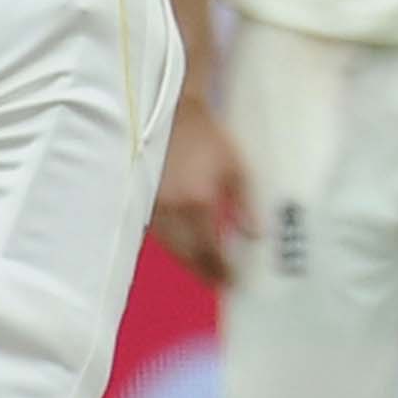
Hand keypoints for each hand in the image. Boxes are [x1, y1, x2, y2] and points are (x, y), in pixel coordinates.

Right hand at [149, 96, 254, 284]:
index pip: (210, 250)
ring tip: (207, 270)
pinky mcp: (142, 200)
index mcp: (197, 203)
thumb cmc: (207, 138)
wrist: (171, 113)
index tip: (235, 282)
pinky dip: (174, 245)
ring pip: (170, 247)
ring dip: (188, 262)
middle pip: (187, 256)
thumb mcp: (236, 167)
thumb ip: (246, 204)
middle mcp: (171, 211)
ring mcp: (152, 207)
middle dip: (204, 272)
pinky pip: (159, 233)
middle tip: (221, 283)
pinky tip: (187, 246)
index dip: (222, 270)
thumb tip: (255, 236)